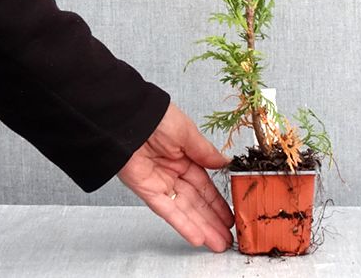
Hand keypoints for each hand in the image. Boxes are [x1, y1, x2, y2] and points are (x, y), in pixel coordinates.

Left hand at [117, 101, 234, 251]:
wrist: (129, 118)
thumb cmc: (157, 117)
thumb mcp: (188, 133)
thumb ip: (205, 152)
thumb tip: (225, 162)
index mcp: (185, 156)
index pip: (205, 185)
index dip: (218, 201)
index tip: (231, 215)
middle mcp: (173, 172)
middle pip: (196, 201)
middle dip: (213, 220)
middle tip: (228, 237)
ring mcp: (160, 183)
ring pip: (185, 210)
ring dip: (202, 227)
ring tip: (218, 243)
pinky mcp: (146, 191)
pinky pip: (167, 210)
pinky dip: (182, 224)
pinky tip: (196, 236)